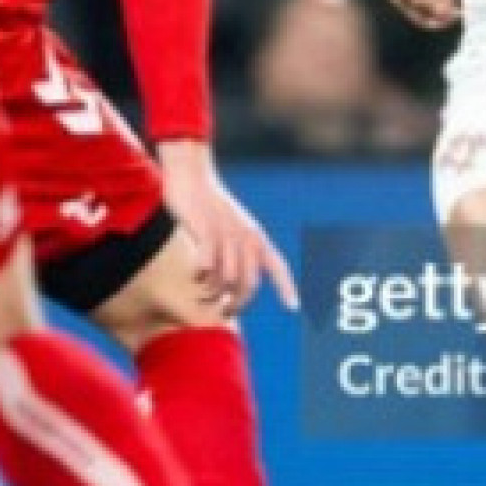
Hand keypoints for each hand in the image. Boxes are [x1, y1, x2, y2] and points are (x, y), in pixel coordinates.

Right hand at [159, 140, 298, 313]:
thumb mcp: (233, 224)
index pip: (277, 266)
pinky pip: (206, 267)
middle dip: (238, 304)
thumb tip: (236, 279)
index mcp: (256, 236)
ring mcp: (226, 235)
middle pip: (248, 284)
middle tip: (225, 312)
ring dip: (214, 294)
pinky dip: (200, 276)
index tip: (293, 307)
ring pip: (226, 280)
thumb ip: (240, 248)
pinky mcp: (206, 232)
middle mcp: (246, 237)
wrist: (192, 173)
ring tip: (204, 297)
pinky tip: (194, 275)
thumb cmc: (210, 203)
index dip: (285, 287)